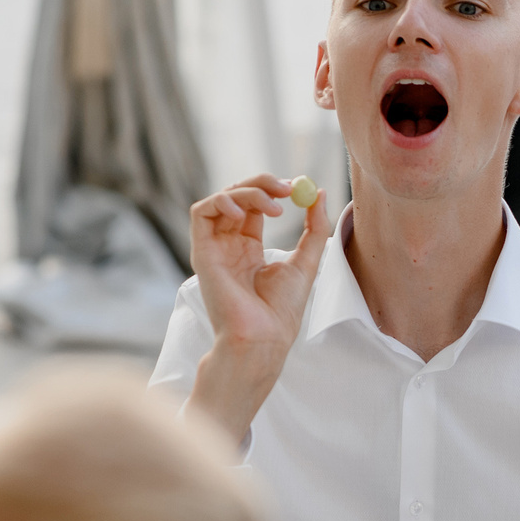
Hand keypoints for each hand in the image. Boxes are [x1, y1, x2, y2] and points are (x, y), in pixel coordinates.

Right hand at [186, 174, 330, 437]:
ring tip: (274, 208)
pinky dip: (220, 201)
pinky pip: (200, 213)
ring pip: (220, 199)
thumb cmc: (281, 310)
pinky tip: (244, 212)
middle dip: (261, 184)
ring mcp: (214, 248)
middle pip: (236, 197)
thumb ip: (315, 228)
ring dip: (247, 192)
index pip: (254, 206)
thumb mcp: (307, 261)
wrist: (263, 336)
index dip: (272, 190)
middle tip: (286, 187)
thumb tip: (319, 194)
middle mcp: (228, 245)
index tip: (295, 188)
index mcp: (248, 249)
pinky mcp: (202, 252)